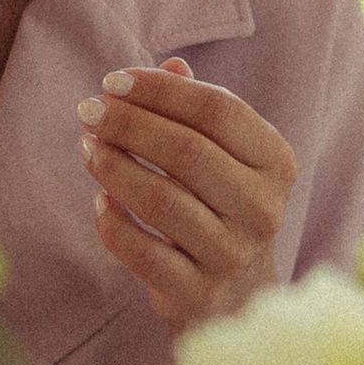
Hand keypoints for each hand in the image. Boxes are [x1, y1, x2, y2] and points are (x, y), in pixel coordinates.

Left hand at [77, 55, 294, 328]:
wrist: (236, 300)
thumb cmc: (221, 209)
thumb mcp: (224, 157)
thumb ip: (199, 111)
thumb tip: (170, 65)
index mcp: (276, 164)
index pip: (218, 110)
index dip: (161, 90)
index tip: (113, 81)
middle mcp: (263, 210)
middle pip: (188, 152)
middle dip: (129, 124)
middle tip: (88, 111)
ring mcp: (233, 256)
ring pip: (162, 200)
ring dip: (114, 167)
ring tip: (87, 147)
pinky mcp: (198, 294)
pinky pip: (143, 252)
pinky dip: (113, 223)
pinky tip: (99, 201)